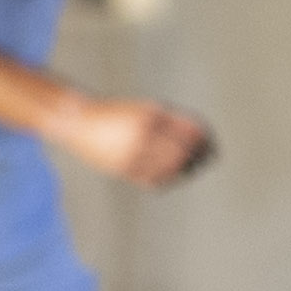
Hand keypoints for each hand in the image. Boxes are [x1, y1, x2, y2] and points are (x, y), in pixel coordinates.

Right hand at [50, 93, 214, 189]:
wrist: (78, 121)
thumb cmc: (116, 114)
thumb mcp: (144, 111)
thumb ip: (170, 122)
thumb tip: (201, 137)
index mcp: (150, 115)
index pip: (187, 131)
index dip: (204, 138)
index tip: (211, 143)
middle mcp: (142, 134)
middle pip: (182, 152)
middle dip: (198, 156)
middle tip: (208, 158)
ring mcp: (132, 152)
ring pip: (169, 169)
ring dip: (184, 169)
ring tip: (191, 167)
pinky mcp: (123, 168)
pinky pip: (153, 179)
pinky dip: (166, 179)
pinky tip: (170, 175)